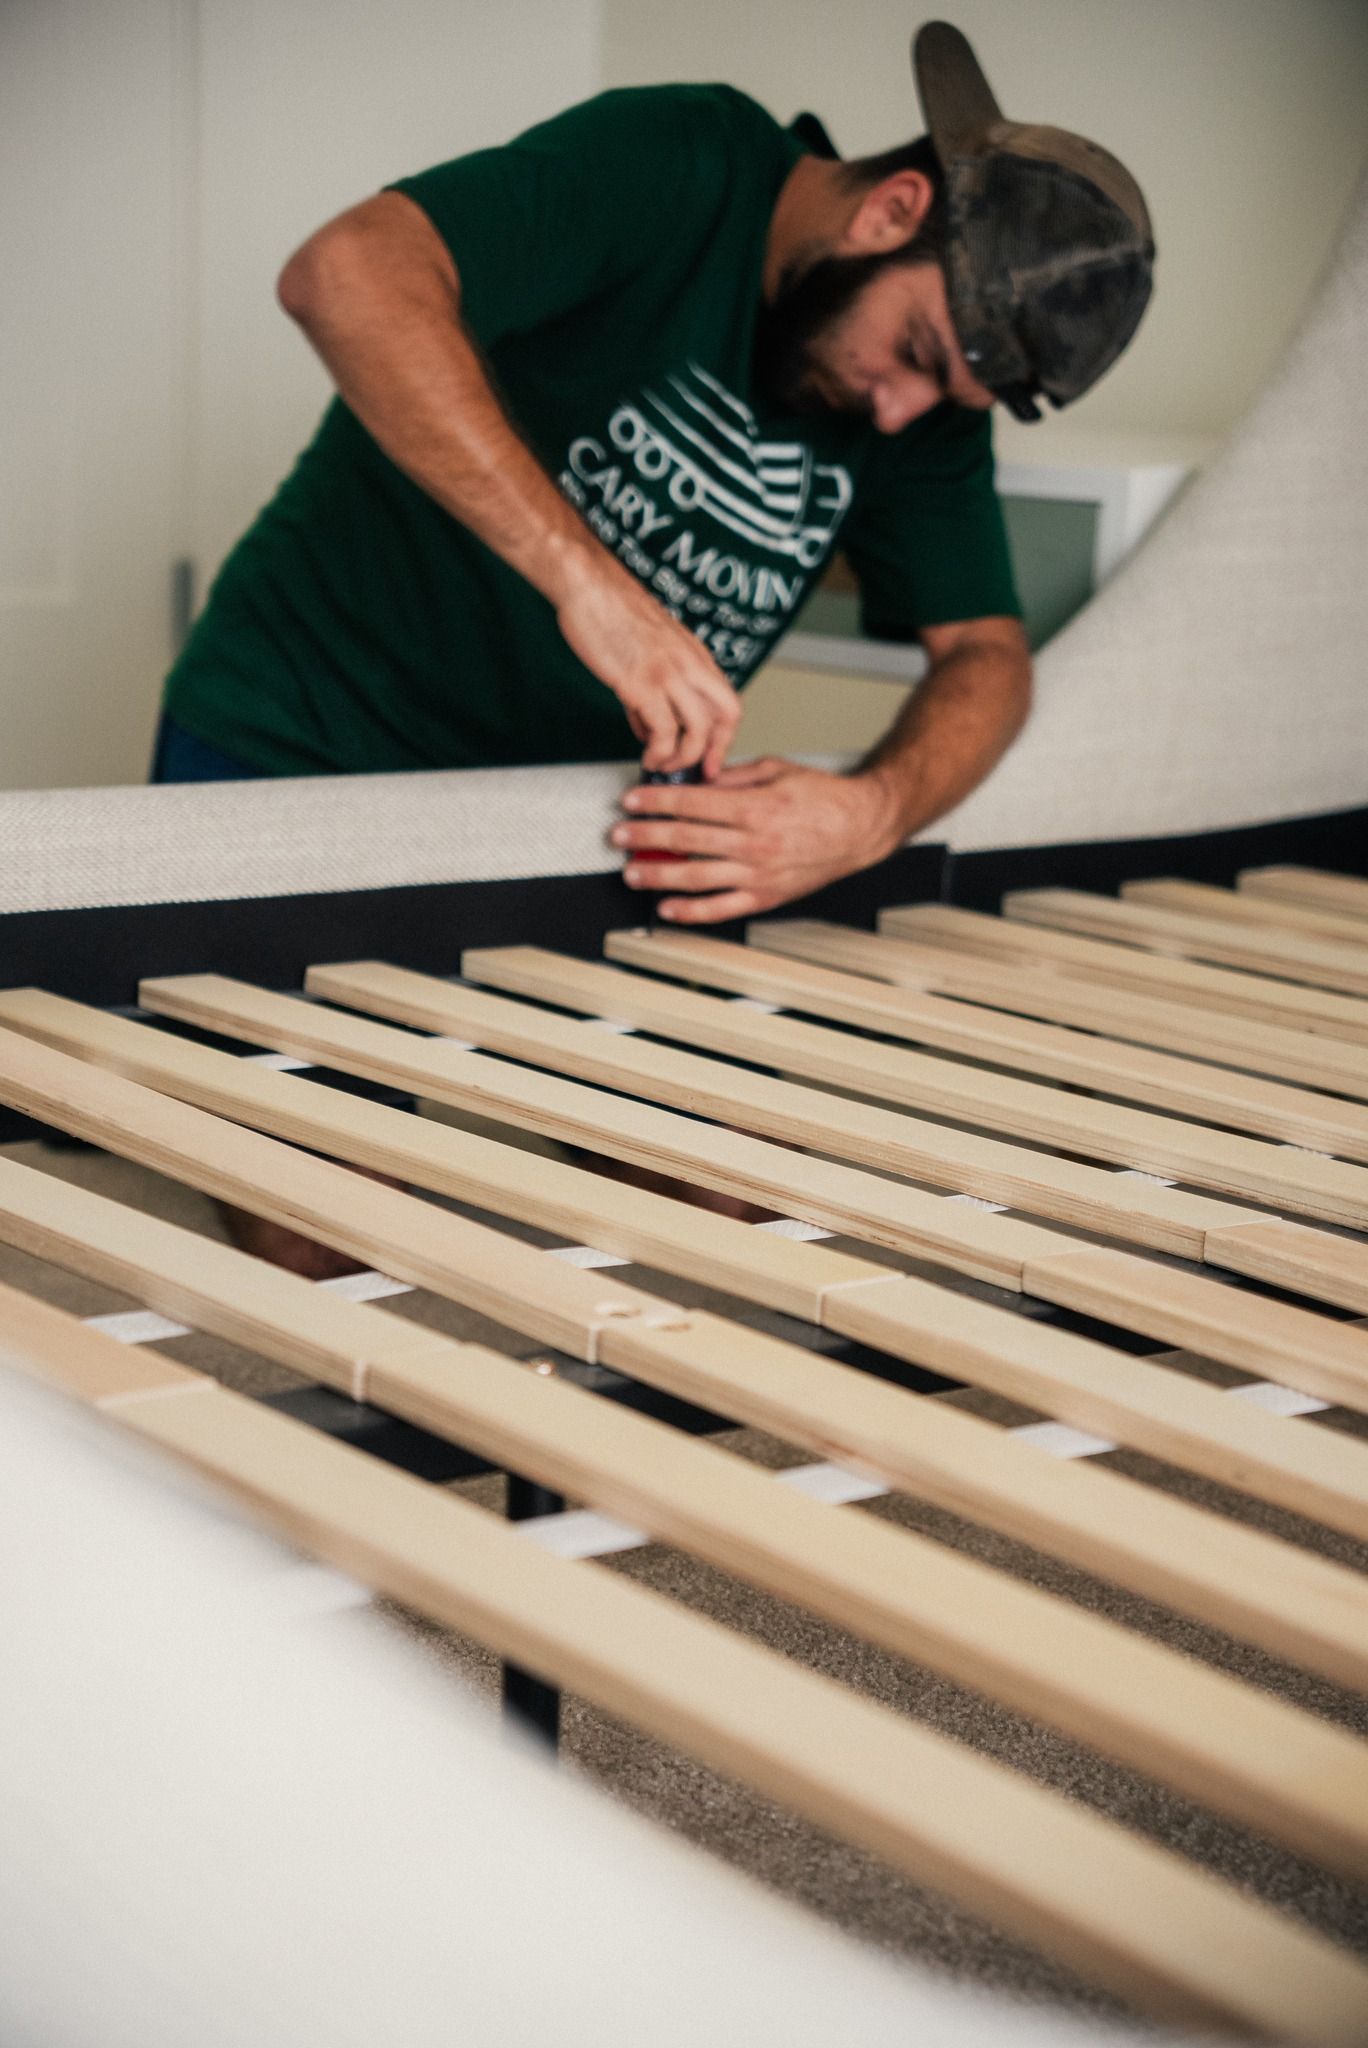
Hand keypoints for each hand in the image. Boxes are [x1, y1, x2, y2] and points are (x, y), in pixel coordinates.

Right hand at [557, 560, 740, 777]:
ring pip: (698, 730)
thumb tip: (647, 724)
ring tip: (662, 765)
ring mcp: (669, 674)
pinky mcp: (642, 683)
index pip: (728, 702)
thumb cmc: (611, 610)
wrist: (589, 585)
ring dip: (682, 758)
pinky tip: (646, 754)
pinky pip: (664, 731)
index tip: (711, 759)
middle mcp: (690, 664)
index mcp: (695, 655)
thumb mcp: (649, 648)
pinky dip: (658, 752)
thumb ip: (655, 686)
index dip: (723, 737)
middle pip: (726, 717)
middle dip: (714, 751)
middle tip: (695, 770)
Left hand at [611, 757, 903, 922]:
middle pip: (686, 840)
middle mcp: (754, 843)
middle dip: (645, 836)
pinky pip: (722, 909)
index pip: (691, 804)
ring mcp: (759, 874)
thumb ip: (731, 777)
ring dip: (659, 875)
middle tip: (618, 835)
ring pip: (696, 877)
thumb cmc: (821, 796)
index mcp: (755, 807)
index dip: (655, 802)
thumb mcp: (776, 769)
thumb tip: (693, 782)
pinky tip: (667, 907)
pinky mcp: (766, 896)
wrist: (860, 826)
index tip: (631, 800)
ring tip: (632, 870)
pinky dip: (692, 911)